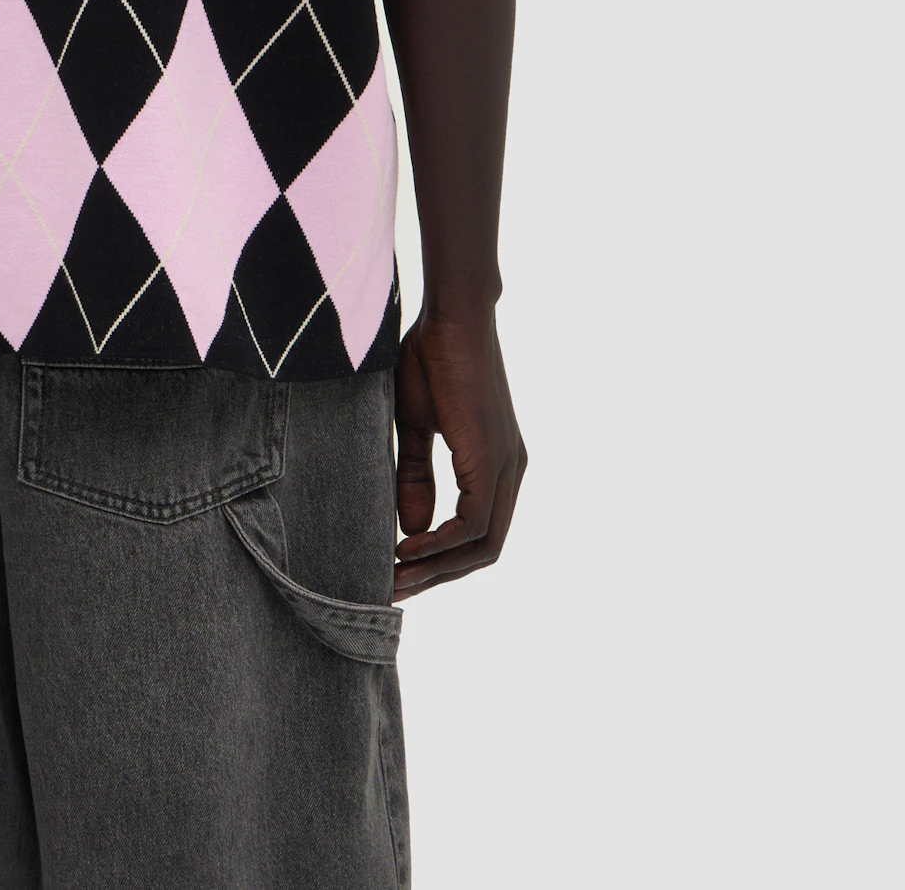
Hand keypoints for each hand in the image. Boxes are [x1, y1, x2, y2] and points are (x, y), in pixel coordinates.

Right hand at [392, 305, 526, 599]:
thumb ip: (416, 475)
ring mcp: (506, 466)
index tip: (399, 570)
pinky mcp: (493, 458)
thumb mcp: (416, 425)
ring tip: (396, 577)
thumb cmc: (430, 357)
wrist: (451, 314)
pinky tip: (407, 545)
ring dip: (438, 567)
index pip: (478, 533)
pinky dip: (440, 542)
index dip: (441, 559)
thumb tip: (410, 529)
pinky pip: (474, 522)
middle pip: (484, 549)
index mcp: (495, 464)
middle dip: (438, 575)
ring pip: (483, 543)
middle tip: (394, 589)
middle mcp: (510, 472)